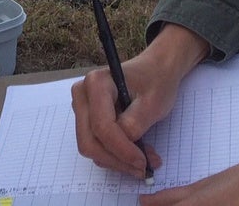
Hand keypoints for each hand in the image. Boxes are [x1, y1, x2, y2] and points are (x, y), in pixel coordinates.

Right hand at [71, 24, 209, 179]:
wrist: (155, 71)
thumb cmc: (155, 81)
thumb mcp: (152, 102)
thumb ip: (135, 124)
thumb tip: (124, 148)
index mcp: (96, 83)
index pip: (102, 126)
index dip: (122, 149)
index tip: (144, 162)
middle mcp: (82, 94)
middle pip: (90, 140)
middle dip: (117, 159)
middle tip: (144, 168)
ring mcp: (82, 107)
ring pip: (91, 146)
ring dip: (117, 160)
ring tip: (145, 160)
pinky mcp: (88, 119)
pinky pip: (96, 145)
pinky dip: (115, 155)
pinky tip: (135, 154)